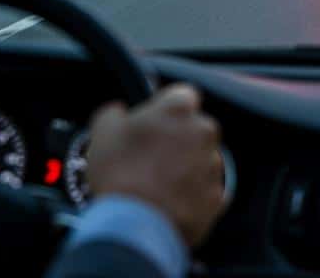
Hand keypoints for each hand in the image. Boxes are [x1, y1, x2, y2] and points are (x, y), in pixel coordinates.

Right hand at [85, 83, 225, 245]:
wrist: (136, 225)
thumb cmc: (119, 173)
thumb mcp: (102, 131)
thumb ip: (114, 112)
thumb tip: (118, 112)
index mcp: (178, 109)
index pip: (182, 95)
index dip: (166, 108)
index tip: (154, 122)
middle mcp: (203, 132)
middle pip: (194, 128)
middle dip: (178, 138)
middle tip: (151, 156)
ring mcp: (213, 165)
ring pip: (202, 159)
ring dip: (185, 166)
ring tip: (157, 183)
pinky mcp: (216, 196)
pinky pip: (205, 189)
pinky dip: (191, 193)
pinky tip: (168, 200)